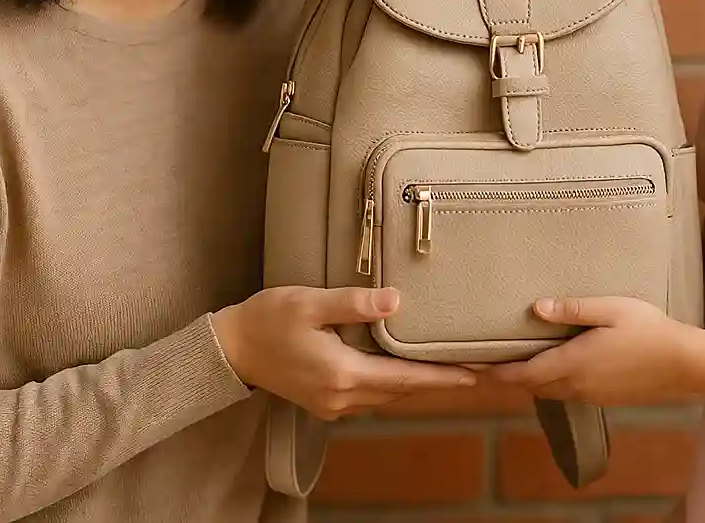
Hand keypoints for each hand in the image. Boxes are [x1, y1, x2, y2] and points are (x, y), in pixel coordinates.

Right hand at [214, 286, 476, 419]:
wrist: (231, 349)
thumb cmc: (268, 320)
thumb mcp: (310, 303)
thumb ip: (354, 304)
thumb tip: (397, 301)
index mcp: (343, 373)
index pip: (405, 379)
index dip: (442, 377)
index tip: (474, 374)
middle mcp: (342, 397)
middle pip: (401, 392)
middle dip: (437, 382)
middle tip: (473, 370)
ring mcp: (333, 403)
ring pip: (387, 397)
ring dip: (415, 385)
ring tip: (445, 369)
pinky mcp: (324, 401)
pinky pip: (370, 396)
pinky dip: (392, 385)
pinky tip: (403, 370)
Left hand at [486, 297, 693, 404]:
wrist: (683, 364)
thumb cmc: (647, 330)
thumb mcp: (609, 309)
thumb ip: (572, 309)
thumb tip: (536, 307)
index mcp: (572, 364)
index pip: (524, 374)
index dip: (498, 373)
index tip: (477, 368)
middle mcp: (577, 385)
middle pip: (533, 386)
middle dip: (511, 377)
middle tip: (491, 363)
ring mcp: (591, 395)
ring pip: (551, 391)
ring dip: (532, 381)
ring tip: (518, 363)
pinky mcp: (604, 398)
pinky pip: (568, 392)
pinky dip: (552, 382)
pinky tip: (556, 367)